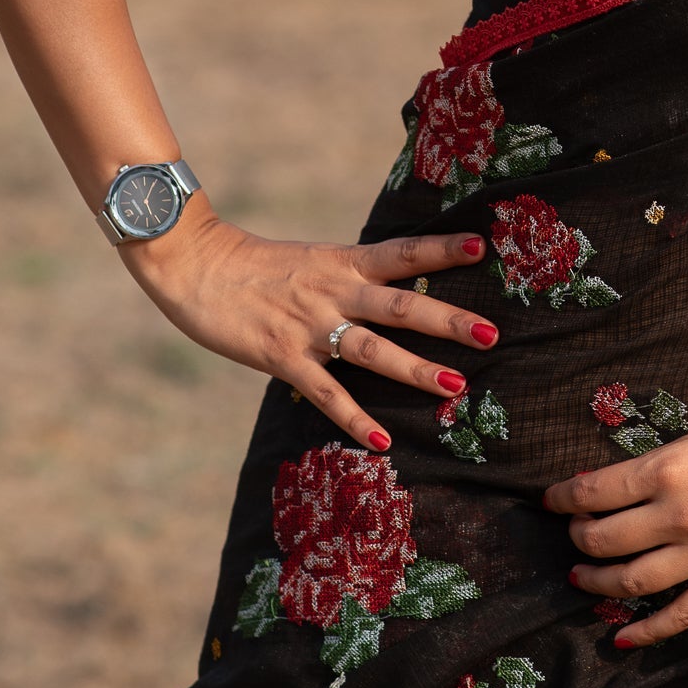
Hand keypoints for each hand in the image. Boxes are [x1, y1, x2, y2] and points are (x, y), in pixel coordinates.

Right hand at [121, 198, 499, 451]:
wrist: (196, 263)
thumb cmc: (256, 265)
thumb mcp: (313, 260)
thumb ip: (350, 277)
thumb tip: (392, 293)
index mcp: (342, 261)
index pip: (401, 252)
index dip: (441, 249)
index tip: (482, 245)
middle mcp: (332, 290)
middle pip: (399, 305)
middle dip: (446, 320)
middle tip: (490, 333)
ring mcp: (308, 325)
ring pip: (371, 349)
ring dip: (414, 369)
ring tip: (454, 386)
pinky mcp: (281, 356)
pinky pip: (326, 393)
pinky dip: (355, 419)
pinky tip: (383, 442)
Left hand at [543, 415, 687, 647]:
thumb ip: (649, 469)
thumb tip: (599, 489)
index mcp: (667, 470)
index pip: (594, 492)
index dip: (564, 498)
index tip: (552, 500)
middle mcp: (679, 515)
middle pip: (605, 539)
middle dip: (579, 537)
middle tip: (575, 533)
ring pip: (631, 580)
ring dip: (597, 582)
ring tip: (581, 577)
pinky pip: (680, 616)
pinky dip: (646, 632)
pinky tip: (621, 639)